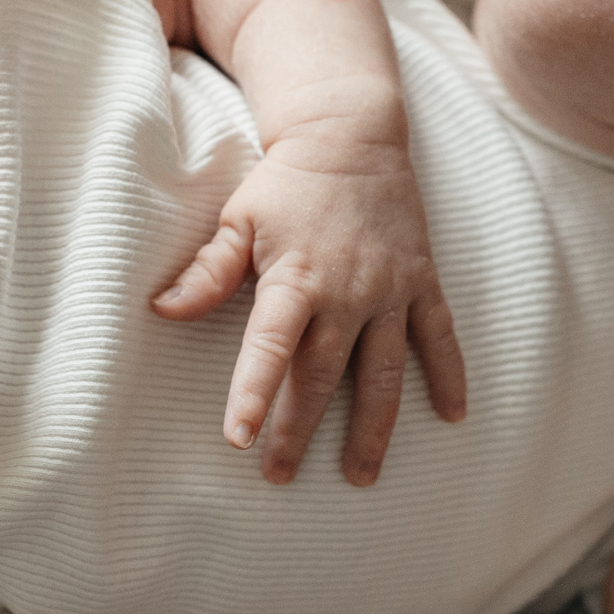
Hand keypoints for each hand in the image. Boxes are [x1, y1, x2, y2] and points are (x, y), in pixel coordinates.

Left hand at [153, 121, 465, 484]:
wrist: (352, 138)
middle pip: (323, 375)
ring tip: (360, 475)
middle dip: (300, 429)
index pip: (270, 347)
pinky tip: (453, 417)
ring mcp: (390, 292)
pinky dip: (449, 376)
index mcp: (296, 278)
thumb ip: (206, 272)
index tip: (241, 438)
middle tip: (279, 475)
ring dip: (373, 428)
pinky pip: (440, 337)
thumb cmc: (286, 184)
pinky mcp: (421, 283)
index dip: (254, 393)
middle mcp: (348, 292)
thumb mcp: (238, 219)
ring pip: (383, 373)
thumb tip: (160, 311)